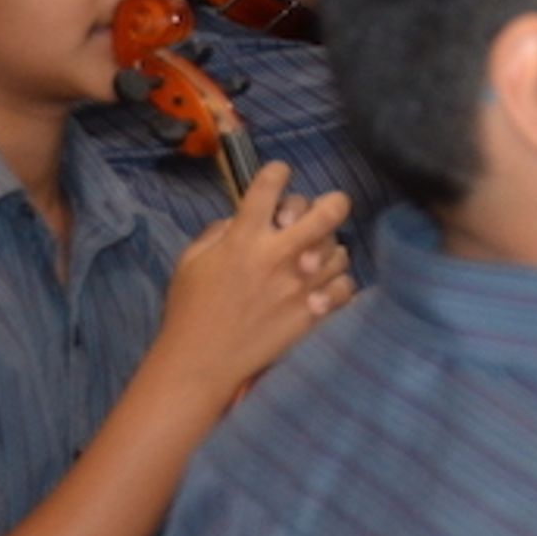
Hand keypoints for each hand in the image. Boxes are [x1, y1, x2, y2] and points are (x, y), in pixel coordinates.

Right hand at [153, 162, 352, 404]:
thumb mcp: (191, 261)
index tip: (278, 177)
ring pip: (341, 249)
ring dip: (330, 250)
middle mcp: (278, 255)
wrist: (200, 363)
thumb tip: (242, 217)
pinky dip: (338, 284)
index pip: (269, 185)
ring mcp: (301, 284)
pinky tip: (322, 288)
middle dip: (334, 203)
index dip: (277, 173)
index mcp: (244, 238)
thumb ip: (219, 231)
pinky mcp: (313, 311)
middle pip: (328, 211)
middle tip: (327, 209)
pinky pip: (346, 285)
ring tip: (313, 260)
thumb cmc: (190, 310)